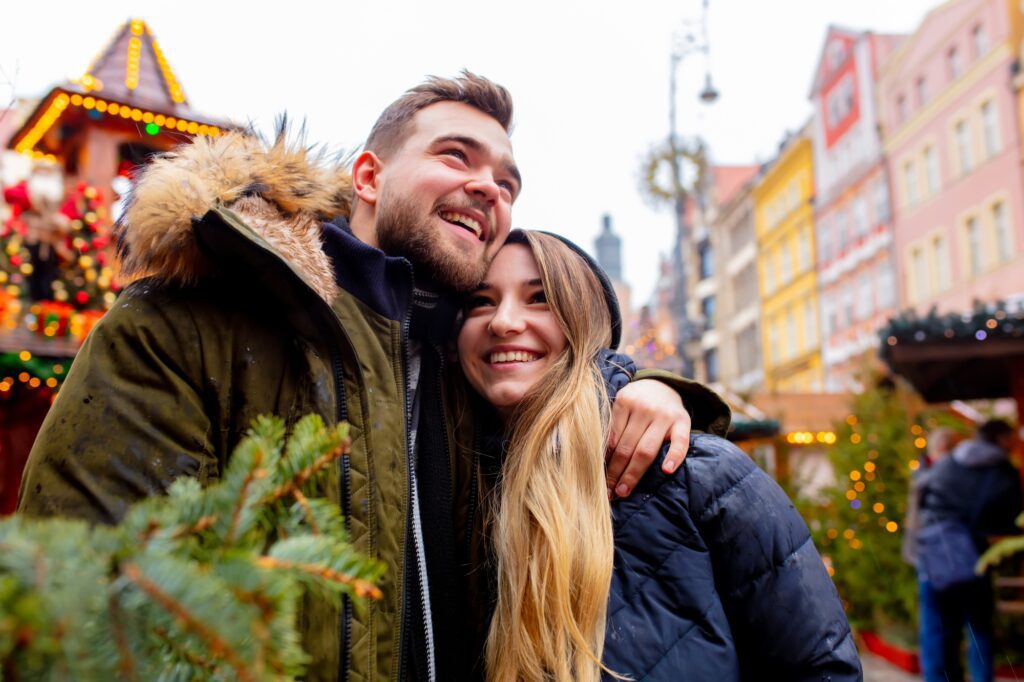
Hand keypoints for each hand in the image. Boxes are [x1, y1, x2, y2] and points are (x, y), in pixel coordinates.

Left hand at [606, 379, 690, 497]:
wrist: (663, 386)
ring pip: (646, 449)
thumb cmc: (636, 404)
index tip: (598, 481)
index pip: (613, 439)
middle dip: (616, 473)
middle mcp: (644, 408)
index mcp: (625, 402)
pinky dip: (674, 456)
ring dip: (634, 474)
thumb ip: (613, 428)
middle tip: (609, 493)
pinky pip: (680, 442)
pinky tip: (666, 471)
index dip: (605, 462)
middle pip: (627, 447)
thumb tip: (596, 461)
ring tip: (624, 490)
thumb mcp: (622, 406)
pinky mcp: (683, 422)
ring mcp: (665, 415)